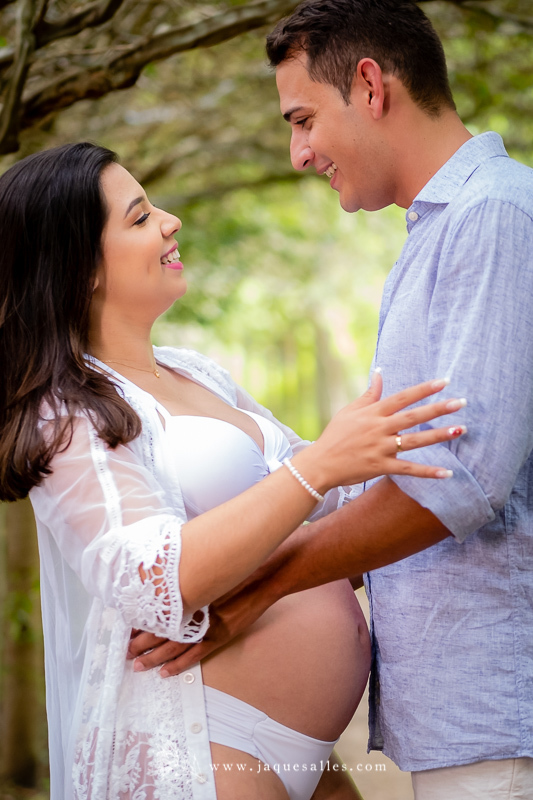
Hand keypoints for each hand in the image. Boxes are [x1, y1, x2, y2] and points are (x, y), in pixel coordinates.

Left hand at [127, 574, 272, 676]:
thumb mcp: (207, 567)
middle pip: (161, 631)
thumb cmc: (236, 568)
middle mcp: (194, 611)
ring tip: (138, 664)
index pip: (158, 613)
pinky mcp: (220, 636)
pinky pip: (194, 655)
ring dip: (154, 656)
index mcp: (189, 594)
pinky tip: (164, 672)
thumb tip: (166, 580)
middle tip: (126, 650)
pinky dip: (178, 664)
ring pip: (173, 646)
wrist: (264, 576)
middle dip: (142, 642)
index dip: (141, 622)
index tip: (127, 628)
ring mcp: (207, 626)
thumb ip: (188, 577)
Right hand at [294, 373, 465, 491]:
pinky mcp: (381, 467)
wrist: (320, 464)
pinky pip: (409, 470)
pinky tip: (447, 473)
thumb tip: (380, 372)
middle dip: (438, 409)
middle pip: (413, 417)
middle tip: (461, 402)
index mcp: (372, 413)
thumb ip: (370, 394)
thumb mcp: (350, 411)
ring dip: (439, 435)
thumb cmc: (335, 435)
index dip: (423, 389)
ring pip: (415, 441)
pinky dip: (428, 472)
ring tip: (460, 429)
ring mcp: (380, 448)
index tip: (443, 382)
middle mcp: (378, 429)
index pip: (402, 398)